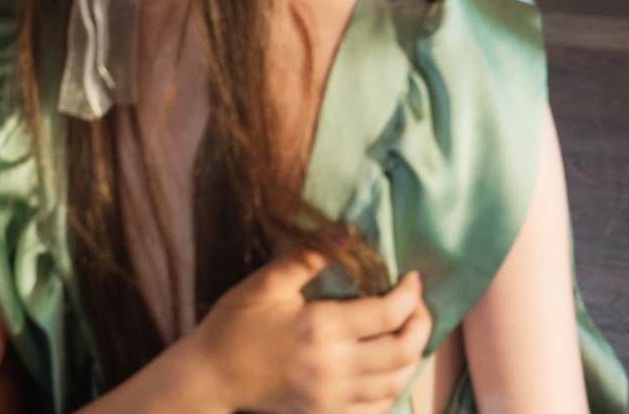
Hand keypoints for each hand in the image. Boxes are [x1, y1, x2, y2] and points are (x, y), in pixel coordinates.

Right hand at [191, 248, 427, 413]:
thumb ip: (311, 256)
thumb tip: (350, 233)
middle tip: (416, 304)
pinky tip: (387, 366)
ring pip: (395, 384)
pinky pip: (375, 409)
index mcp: (320, 329)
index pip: (389, 313)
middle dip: (421, 323)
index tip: (411, 277)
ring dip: (411, 356)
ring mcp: (329, 398)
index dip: (411, 293)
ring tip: (407, 332)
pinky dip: (391, 388)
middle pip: (402, 351)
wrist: (208, 377)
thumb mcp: (267, 282)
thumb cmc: (235, 324)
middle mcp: (331, 368)